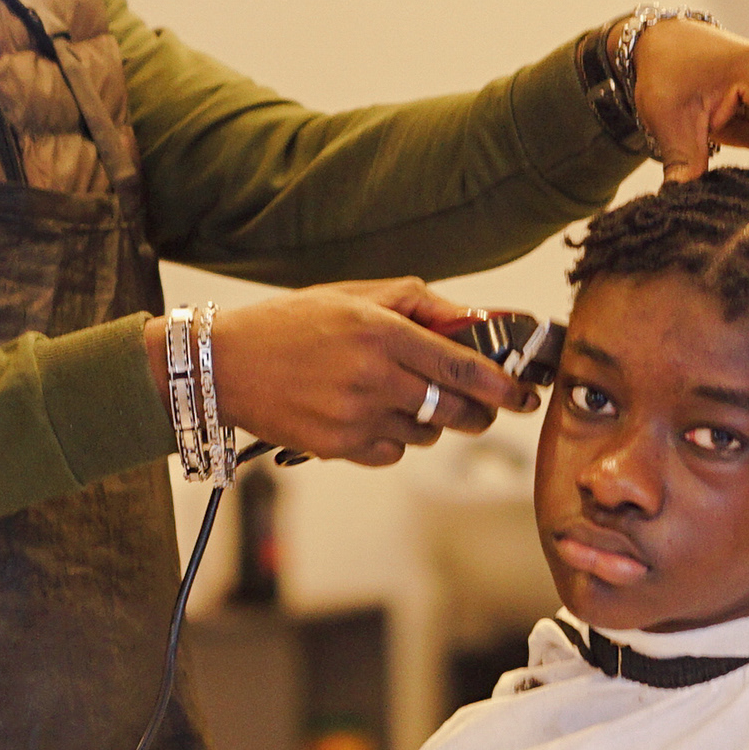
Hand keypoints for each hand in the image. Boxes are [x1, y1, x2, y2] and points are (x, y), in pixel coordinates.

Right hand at [150, 279, 542, 467]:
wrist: (225, 365)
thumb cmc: (289, 325)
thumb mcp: (353, 295)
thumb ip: (416, 303)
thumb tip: (470, 319)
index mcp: (379, 331)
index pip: (461, 365)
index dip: (501, 384)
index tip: (523, 394)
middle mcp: (372, 376)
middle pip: (454, 408)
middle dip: (478, 410)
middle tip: (483, 406)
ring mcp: (355, 417)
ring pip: (426, 433)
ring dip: (432, 422)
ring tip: (409, 401)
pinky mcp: (338, 448)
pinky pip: (393, 454)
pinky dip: (396, 440)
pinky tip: (376, 418)